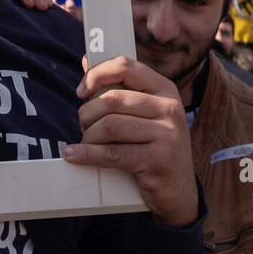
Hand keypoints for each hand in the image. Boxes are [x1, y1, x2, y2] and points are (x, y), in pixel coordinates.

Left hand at [66, 56, 198, 227]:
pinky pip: (112, 153)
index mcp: (165, 89)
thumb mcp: (145, 115)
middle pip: (113, 99)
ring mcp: (167, 134)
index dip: (97, 74)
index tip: (81, 91)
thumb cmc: (154, 148)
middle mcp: (170, 107)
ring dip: (88, 136)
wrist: (179, 193)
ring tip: (85, 143)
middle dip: (88, 113)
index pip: (125, 66)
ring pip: (110, 125)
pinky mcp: (158, 160)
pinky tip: (73, 155)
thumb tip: (85, 60)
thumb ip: (118, 88)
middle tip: (83, 126)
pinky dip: (87, 154)